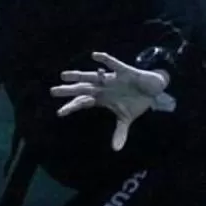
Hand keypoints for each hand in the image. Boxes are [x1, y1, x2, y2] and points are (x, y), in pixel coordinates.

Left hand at [50, 51, 175, 151]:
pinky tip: (95, 56)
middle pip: (83, 89)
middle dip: (69, 90)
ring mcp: (112, 78)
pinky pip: (112, 64)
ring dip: (79, 76)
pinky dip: (104, 60)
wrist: (153, 87)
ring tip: (64, 75)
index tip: (60, 113)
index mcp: (102, 98)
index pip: (83, 102)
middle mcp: (103, 87)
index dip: (72, 106)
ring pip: (92, 76)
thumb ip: (120, 132)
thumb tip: (116, 149)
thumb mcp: (127, 118)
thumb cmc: (136, 100)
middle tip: (53, 91)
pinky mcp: (124, 71)